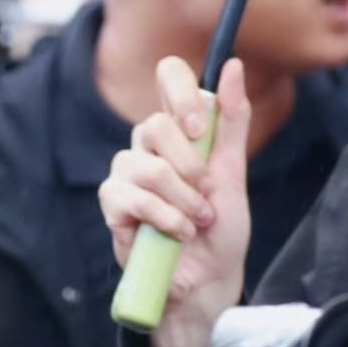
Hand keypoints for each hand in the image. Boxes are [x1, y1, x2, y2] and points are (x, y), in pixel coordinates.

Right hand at [97, 56, 251, 346]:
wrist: (208, 280)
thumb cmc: (221, 229)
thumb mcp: (234, 173)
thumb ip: (232, 121)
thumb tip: (233, 66)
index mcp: (181, 131)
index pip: (169, 77)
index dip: (180, 92)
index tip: (199, 128)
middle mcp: (149, 146)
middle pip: (153, 124)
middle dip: (191, 166)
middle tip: (207, 195)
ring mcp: (127, 174)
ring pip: (144, 165)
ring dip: (181, 200)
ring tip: (196, 222)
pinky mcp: (113, 206)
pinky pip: (129, 197)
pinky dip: (163, 217)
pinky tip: (177, 233)